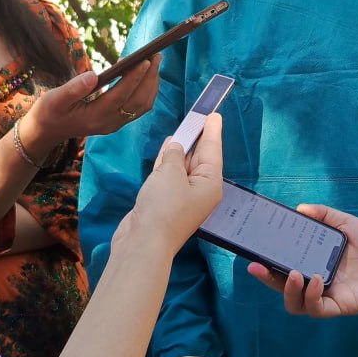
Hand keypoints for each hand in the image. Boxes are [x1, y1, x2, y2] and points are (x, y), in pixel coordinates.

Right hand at [22, 55, 160, 147]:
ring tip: (155, 61)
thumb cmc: (48, 112)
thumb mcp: (54, 99)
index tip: (145, 60)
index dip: (135, 78)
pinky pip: (139, 108)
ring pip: (142, 106)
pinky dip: (147, 91)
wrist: (47, 132)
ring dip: (152, 84)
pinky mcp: (116, 121)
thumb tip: (93, 75)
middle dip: (150, 77)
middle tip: (156, 54)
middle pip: (138, 101)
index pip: (121, 96)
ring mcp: (115, 124)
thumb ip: (73, 89)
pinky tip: (148, 76)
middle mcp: (109, 122)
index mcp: (95, 116)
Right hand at [124, 113, 223, 252]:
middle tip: (198, 116)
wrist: (143, 242)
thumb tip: (175, 146)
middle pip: (199, 157)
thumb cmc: (163, 206)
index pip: (212, 151)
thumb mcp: (170, 173)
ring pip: (183, 166)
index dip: (212, 131)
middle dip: (197, 137)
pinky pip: (170, 175)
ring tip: (183, 127)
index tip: (214, 115)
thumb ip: (174, 155)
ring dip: (181, 148)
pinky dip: (168, 161)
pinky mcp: (165, 201)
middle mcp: (200, 189)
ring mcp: (182, 196)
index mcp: (210, 183)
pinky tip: (167, 148)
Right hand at [246, 204, 357, 317]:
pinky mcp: (340, 307)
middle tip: (255, 266)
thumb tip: (300, 208)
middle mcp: (316, 282)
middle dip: (267, 279)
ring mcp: (327, 296)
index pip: (285, 264)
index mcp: (315, 263)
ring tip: (292, 273)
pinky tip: (315, 280)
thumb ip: (325, 215)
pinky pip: (317, 308)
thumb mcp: (348, 224)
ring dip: (287, 290)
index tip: (254, 250)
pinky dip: (311, 296)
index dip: (268, 260)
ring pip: (295, 303)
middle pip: (283, 286)